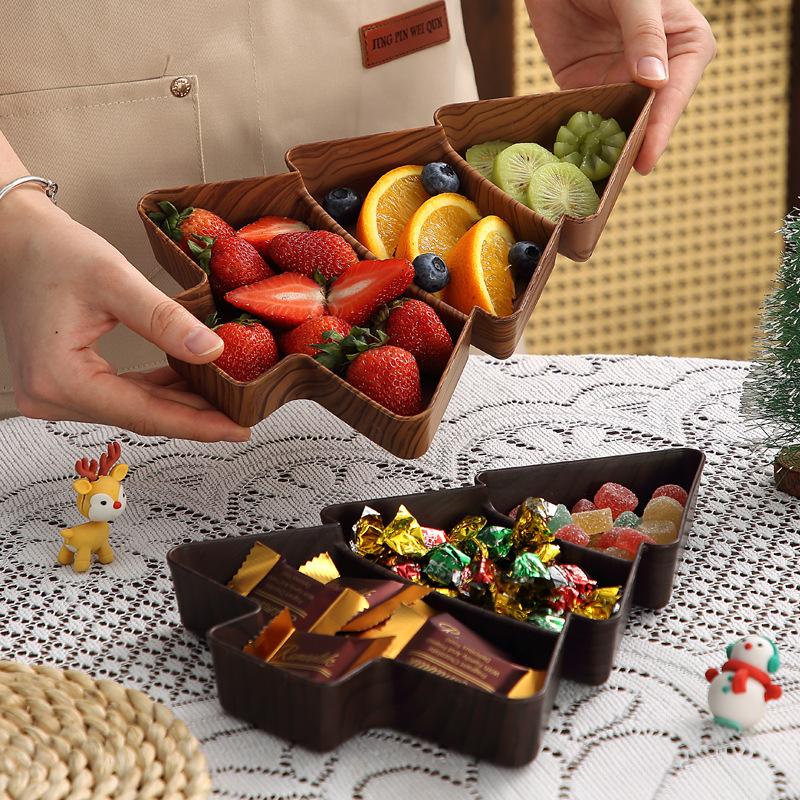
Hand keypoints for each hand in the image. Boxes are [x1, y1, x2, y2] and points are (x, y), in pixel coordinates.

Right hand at [0, 188, 249, 441]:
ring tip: (225, 401)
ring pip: (132, 408)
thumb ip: (165, 320)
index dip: (196, 423)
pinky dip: (157, 390)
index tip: (237, 429)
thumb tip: (213, 352)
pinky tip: (190, 383)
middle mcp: (51, 396)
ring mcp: (54, 393)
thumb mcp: (115, 280)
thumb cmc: (52, 253)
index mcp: (59, 378)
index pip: (143, 413)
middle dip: (194, 417)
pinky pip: (121, 394)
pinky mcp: (63, 382)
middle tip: (242, 418)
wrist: (13, 240)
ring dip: (178, 405)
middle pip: (139, 416)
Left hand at [527, 0, 715, 172]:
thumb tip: (655, 81)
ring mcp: (621, 81)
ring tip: (599, 179)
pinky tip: (574, 160)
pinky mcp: (586, 86)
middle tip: (619, 178)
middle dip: (635, 145)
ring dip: (608, 149)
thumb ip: (644, 34)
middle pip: (649, 116)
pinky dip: (580, 138)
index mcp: (684, 44)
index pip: (675, 93)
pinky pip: (585, 118)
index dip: (661, 127)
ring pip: (619, 123)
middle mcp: (656, 69)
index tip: (647, 159)